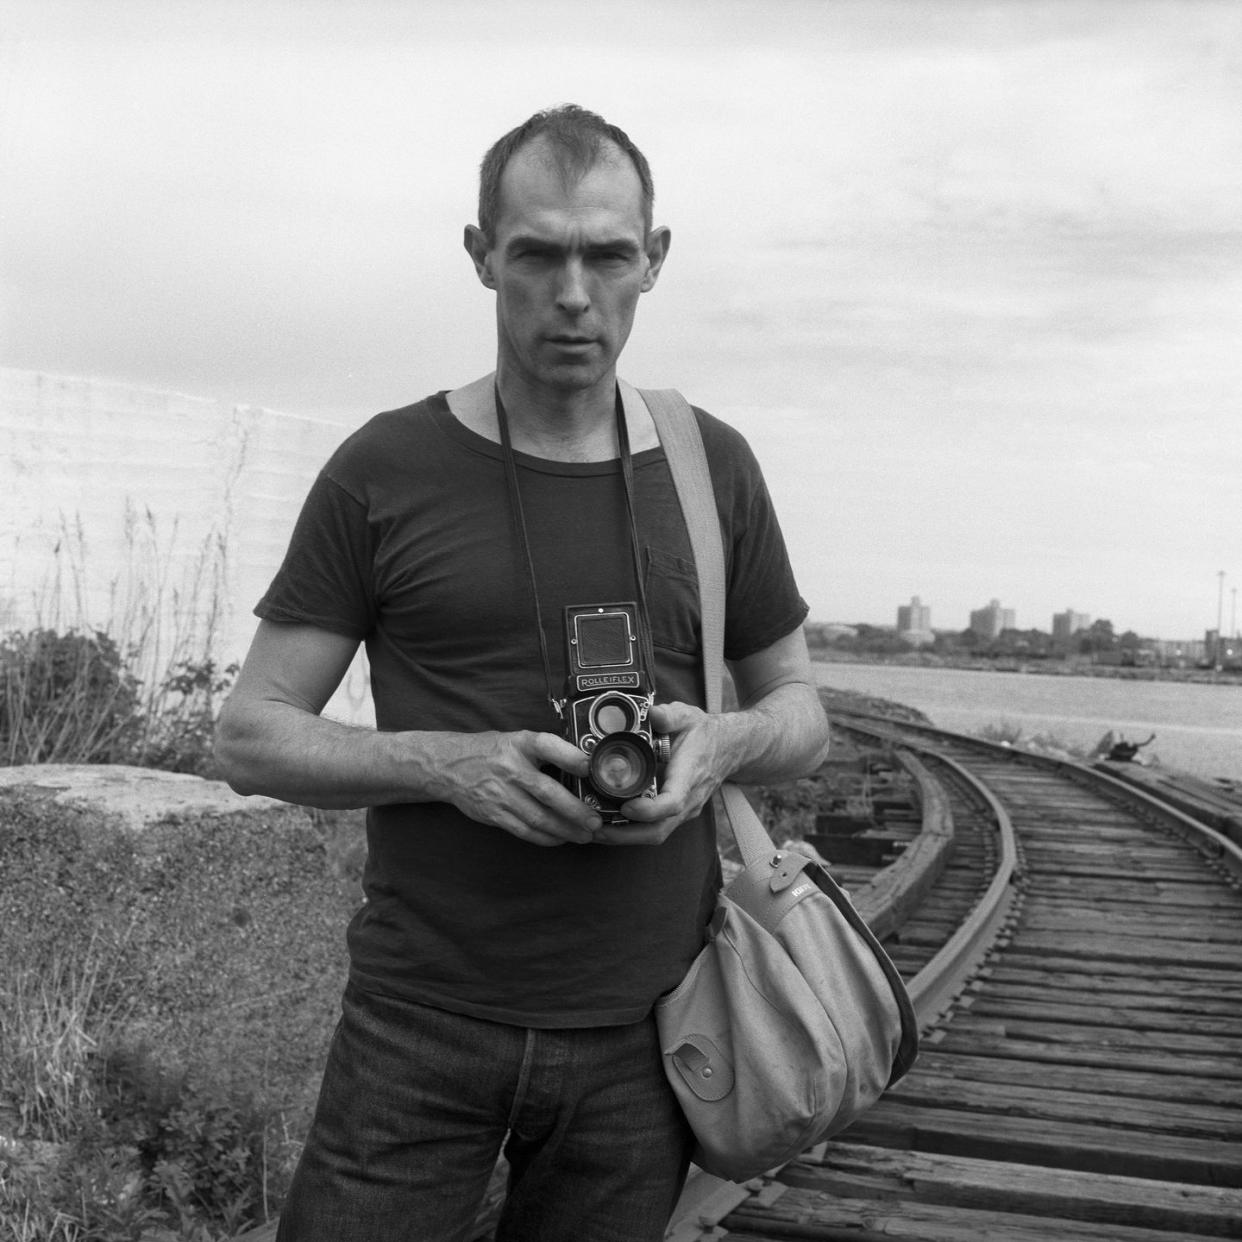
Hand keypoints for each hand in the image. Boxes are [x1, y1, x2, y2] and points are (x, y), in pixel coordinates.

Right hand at [430, 730, 603, 846]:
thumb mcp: (517, 740)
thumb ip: (546, 751)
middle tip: (596, 822)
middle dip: (574, 810)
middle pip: (546, 791)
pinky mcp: (493, 814)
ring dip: (565, 830)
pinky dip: (545, 838)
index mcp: (520, 743)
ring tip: (585, 836)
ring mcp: (500, 794)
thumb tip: (586, 767)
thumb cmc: (492, 751)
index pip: (547, 745)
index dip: (570, 756)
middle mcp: (510, 768)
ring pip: (537, 817)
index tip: (590, 767)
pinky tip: (561, 839)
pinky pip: (524, 830)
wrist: (448, 766)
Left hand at [594, 701, 734, 844]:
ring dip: (624, 837)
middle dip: (626, 835)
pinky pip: (654, 830)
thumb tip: (652, 714)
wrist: (730, 748)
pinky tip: (606, 824)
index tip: (626, 806)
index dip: (649, 810)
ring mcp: (683, 811)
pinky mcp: (677, 814)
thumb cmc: (704, 733)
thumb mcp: (688, 716)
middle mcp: (688, 799)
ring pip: (655, 834)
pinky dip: (630, 832)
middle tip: (594, 828)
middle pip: (659, 830)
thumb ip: (670, 715)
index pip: (673, 802)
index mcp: (689, 775)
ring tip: (592, 831)